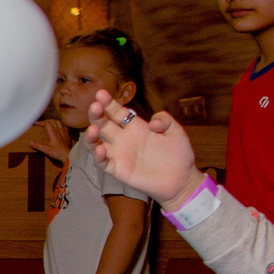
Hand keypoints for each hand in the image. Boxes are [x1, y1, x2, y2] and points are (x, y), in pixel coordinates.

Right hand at [25, 119, 71, 161]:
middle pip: (52, 121)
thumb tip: (30, 143)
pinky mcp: (67, 134)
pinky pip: (64, 126)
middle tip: (41, 123)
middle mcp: (59, 131)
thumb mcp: (46, 150)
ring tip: (49, 123)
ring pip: (59, 122)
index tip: (36, 123)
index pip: (47, 124)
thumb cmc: (58, 153)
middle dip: (46, 121)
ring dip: (53, 121)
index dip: (41, 122)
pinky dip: (59, 124)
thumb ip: (38, 146)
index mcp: (53, 134)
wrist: (68, 155)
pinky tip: (58, 127)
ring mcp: (64, 132)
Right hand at [85, 92, 204, 208]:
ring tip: (92, 129)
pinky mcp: (118, 170)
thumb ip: (166, 120)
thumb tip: (151, 123)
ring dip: (91, 136)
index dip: (108, 103)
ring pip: (96, 143)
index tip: (101, 93)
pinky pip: (103, 163)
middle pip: (103, 124)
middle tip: (94, 107)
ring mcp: (119, 154)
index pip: (117, 112)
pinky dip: (99, 157)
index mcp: (135, 127)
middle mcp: (123, 139)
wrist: (182, 180)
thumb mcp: (176, 132)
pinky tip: (101, 150)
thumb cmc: (179, 155)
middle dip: (96, 115)